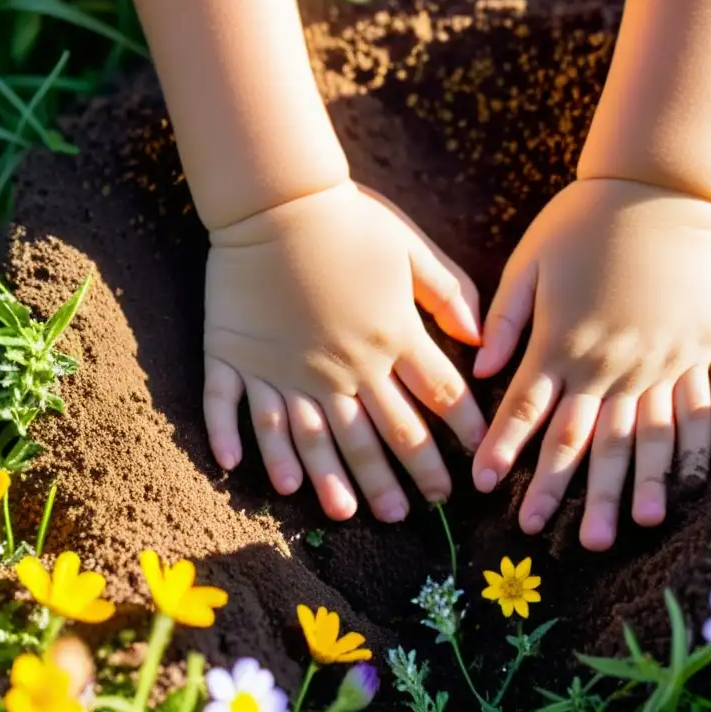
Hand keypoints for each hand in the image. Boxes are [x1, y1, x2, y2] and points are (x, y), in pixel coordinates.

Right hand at [203, 181, 485, 521]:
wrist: (275, 197)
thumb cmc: (349, 218)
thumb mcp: (411, 248)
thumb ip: (448, 294)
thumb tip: (479, 339)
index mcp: (389, 338)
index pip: (437, 398)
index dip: (460, 432)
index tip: (473, 462)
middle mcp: (341, 367)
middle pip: (378, 435)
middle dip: (401, 477)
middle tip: (412, 513)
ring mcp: (284, 368)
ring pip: (310, 439)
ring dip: (330, 480)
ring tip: (346, 514)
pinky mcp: (234, 356)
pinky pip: (231, 408)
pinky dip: (234, 440)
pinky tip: (241, 473)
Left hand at [472, 179, 710, 550]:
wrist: (652, 184)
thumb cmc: (583, 222)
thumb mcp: (529, 262)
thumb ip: (505, 320)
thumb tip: (479, 370)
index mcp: (567, 344)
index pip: (528, 412)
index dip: (507, 453)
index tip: (488, 490)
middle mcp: (618, 361)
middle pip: (596, 441)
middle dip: (582, 494)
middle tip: (578, 543)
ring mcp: (669, 353)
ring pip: (660, 430)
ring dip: (652, 479)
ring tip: (646, 522)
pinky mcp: (709, 336)